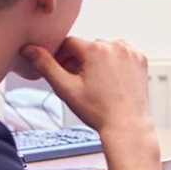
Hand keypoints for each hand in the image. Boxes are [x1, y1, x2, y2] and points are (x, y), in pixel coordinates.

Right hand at [21, 37, 151, 139]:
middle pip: (87, 47)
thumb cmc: (98, 111)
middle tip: (77, 82)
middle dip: (79, 61)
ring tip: (96, 84)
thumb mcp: (66, 89)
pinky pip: (121, 54)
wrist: (127, 126)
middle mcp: (115, 46)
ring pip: (104, 50)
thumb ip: (46, 66)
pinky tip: (111, 81)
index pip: (69, 44)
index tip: (62, 72)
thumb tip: (29, 49)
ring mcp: (130, 52)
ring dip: (97, 61)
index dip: (61, 57)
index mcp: (96, 49)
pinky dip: (114, 63)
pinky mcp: (141, 59)